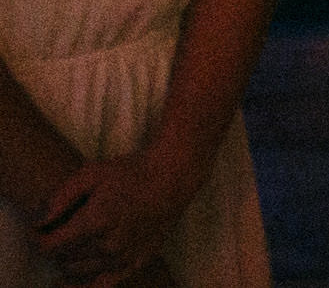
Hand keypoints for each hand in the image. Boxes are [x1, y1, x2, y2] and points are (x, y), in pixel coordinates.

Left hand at [36, 152, 189, 285]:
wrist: (172, 177)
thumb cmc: (130, 171)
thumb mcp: (91, 173)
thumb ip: (59, 198)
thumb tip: (36, 222)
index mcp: (95, 223)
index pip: (50, 246)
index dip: (37, 239)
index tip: (36, 230)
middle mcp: (108, 245)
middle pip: (64, 258)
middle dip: (56, 246)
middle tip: (58, 231)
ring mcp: (124, 256)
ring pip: (79, 271)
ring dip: (70, 260)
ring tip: (74, 243)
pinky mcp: (137, 261)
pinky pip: (103, 284)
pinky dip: (86, 285)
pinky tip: (70, 284)